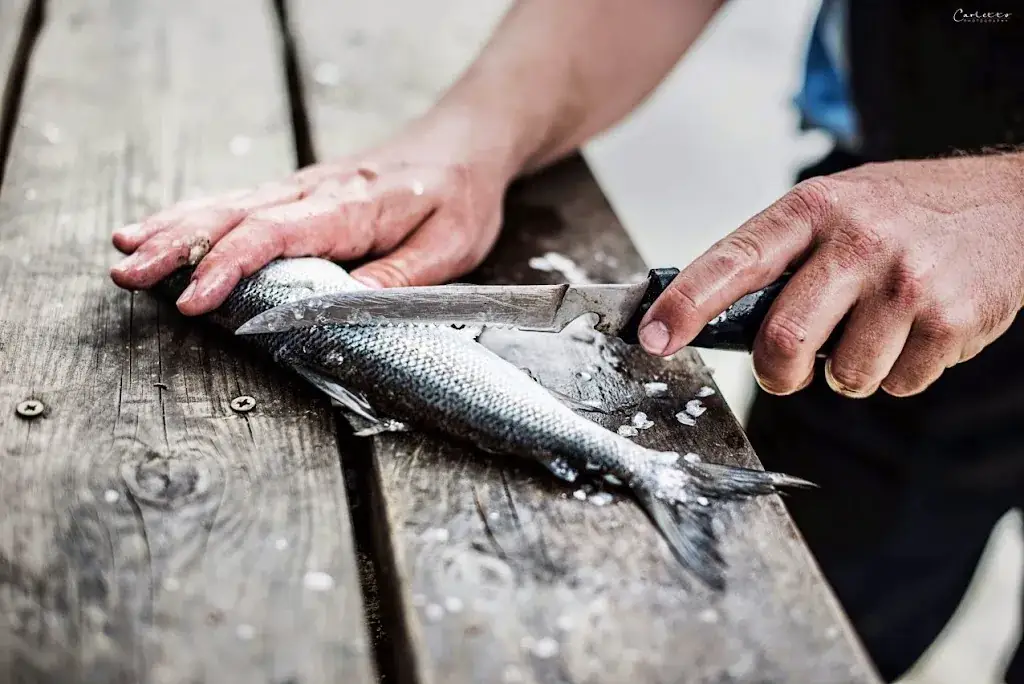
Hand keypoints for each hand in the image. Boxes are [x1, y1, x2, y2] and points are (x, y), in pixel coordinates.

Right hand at [109, 118, 510, 314]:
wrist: (466, 144)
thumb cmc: (460, 195)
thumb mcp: (448, 247)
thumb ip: (396, 278)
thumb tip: (342, 308)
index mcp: (350, 208)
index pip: (275, 235)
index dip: (229, 267)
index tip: (192, 298)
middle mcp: (316, 192)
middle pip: (233, 216)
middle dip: (174, 245)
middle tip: (126, 272)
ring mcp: (304, 188)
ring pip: (227, 203)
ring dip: (173, 227)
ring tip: (124, 248)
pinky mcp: (302, 193)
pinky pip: (240, 201)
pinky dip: (196, 214)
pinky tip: (164, 225)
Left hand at [637, 153, 1023, 397]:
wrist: (1012, 205)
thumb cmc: (905, 210)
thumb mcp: (833, 207)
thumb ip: (778, 255)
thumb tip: (710, 316)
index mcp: (812, 209)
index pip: (733, 262)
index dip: (685, 305)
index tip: (653, 338)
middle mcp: (858, 242)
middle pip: (783, 341)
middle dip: (778, 373)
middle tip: (787, 369)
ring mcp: (906, 283)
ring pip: (844, 376)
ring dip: (848, 371)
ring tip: (873, 328)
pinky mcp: (949, 321)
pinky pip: (898, 384)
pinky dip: (898, 372)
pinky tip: (915, 329)